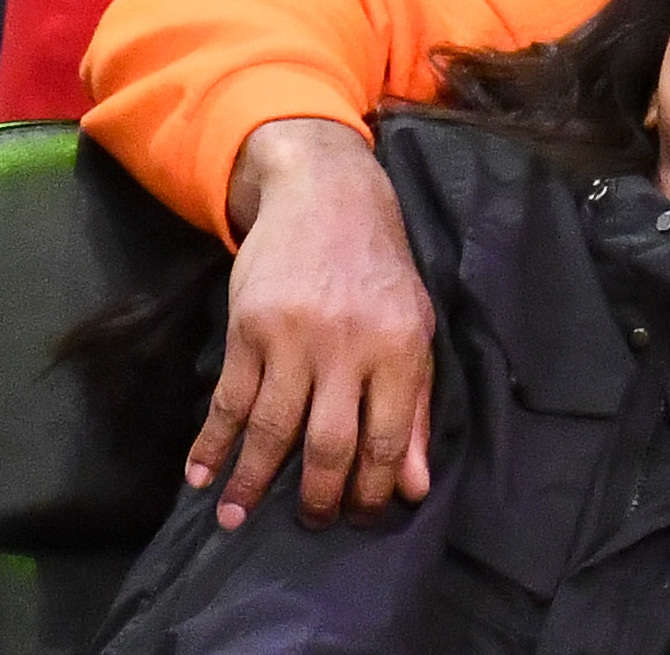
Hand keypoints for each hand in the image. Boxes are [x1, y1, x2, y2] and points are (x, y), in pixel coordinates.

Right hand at [189, 119, 433, 528]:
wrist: (327, 197)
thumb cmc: (379, 271)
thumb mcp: (414, 329)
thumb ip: (413, 408)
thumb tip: (413, 486)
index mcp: (399, 349)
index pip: (386, 438)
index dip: (372, 488)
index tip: (361, 516)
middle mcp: (347, 347)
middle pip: (328, 443)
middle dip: (317, 496)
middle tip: (310, 525)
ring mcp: (293, 338)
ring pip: (271, 428)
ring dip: (253, 481)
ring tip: (238, 518)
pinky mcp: (248, 328)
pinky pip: (229, 398)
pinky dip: (212, 442)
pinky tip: (202, 474)